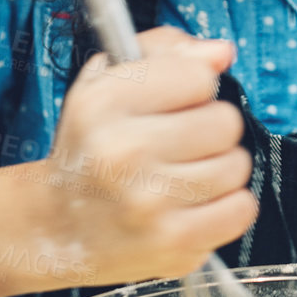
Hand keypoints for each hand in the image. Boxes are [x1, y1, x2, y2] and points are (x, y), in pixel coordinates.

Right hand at [39, 27, 255, 285]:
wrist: (55, 227)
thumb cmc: (90, 149)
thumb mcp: (106, 82)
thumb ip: (167, 53)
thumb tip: (222, 52)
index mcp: (104, 103)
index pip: (198, 75)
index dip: (193, 86)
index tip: (174, 102)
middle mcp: (123, 152)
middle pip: (225, 121)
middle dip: (209, 128)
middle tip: (180, 143)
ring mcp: (149, 202)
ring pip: (237, 165)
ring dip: (219, 168)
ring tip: (183, 175)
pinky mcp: (172, 243)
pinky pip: (242, 209)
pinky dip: (227, 206)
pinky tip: (195, 204)